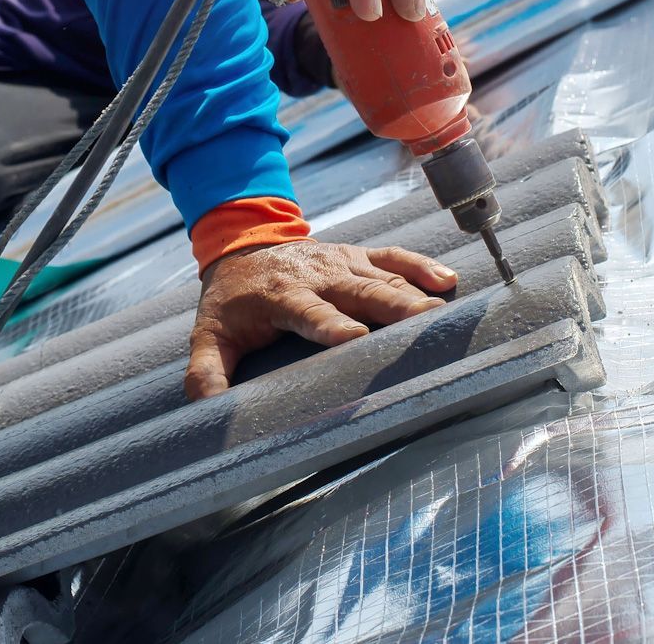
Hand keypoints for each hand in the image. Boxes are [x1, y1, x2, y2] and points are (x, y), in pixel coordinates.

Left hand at [185, 240, 457, 398]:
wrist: (241, 246)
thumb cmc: (231, 302)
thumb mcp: (209, 335)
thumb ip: (206, 371)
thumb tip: (207, 408)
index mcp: (281, 296)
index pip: (309, 312)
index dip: (331, 324)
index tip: (355, 337)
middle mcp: (316, 276)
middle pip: (357, 292)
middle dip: (390, 306)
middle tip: (422, 323)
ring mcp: (339, 262)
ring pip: (380, 276)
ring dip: (412, 292)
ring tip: (441, 313)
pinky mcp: (356, 255)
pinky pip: (391, 257)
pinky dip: (419, 265)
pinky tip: (447, 281)